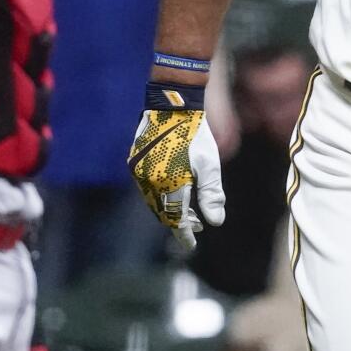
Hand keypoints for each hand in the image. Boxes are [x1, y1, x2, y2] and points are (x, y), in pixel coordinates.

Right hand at [128, 108, 224, 248]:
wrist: (171, 105)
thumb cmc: (195, 135)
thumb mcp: (209, 165)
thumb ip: (211, 195)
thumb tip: (215, 222)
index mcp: (169, 184)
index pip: (175, 219)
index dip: (184, 234)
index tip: (191, 245)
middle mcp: (149, 181)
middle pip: (162, 212)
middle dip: (179, 222)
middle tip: (197, 227)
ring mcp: (139, 172)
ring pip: (153, 201)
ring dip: (169, 209)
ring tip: (189, 211)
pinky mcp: (135, 162)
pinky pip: (147, 188)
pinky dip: (160, 196)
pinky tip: (174, 192)